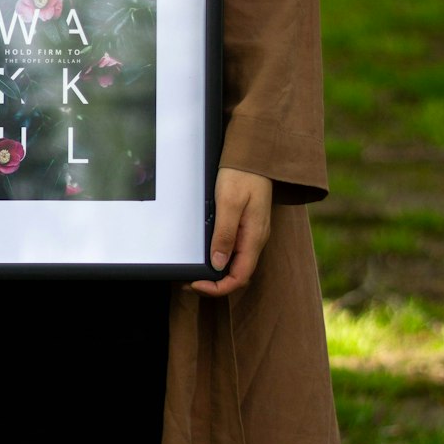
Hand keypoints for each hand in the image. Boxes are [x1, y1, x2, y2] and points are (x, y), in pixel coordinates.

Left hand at [187, 167, 272, 298]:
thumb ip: (224, 234)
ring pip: (235, 264)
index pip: (240, 277)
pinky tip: (205, 255)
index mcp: (254, 237)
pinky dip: (218, 258)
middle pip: (237, 274)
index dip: (218, 287)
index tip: (196, 284)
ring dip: (215, 273)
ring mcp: (251, 233)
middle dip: (213, 283)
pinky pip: (234, 250)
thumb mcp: (229, 203)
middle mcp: (255, 239)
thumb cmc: (242, 175)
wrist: (253, 155)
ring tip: (193, 271)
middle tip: (188, 281)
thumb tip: (217, 264)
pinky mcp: (246, 226)